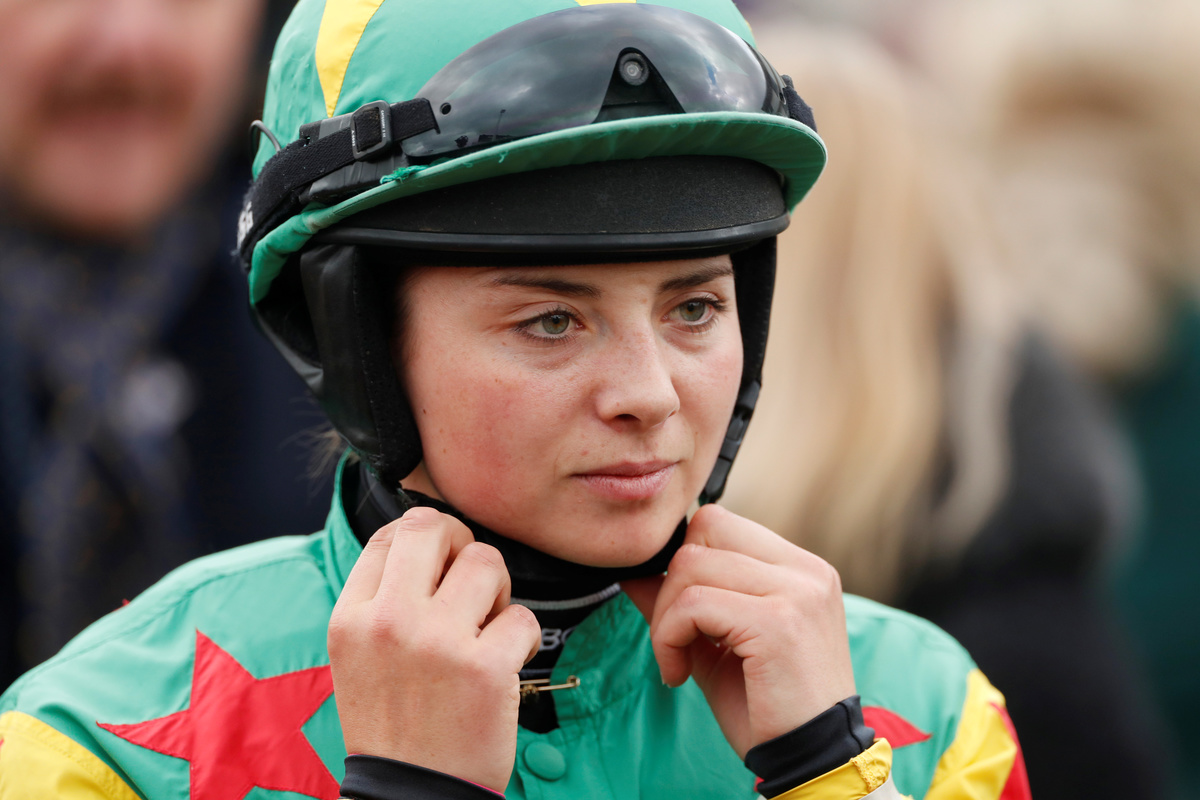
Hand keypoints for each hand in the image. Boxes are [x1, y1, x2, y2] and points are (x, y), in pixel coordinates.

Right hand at [327, 506, 540, 792]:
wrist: (409, 796)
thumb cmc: (393, 723)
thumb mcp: (359, 655)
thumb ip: (384, 597)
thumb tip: (429, 537)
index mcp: (352, 618)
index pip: (392, 532)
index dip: (428, 536)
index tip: (443, 560)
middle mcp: (389, 622)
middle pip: (435, 527)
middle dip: (463, 545)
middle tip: (472, 580)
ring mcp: (438, 643)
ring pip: (488, 563)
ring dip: (497, 592)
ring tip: (485, 629)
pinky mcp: (486, 669)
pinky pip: (523, 616)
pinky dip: (521, 638)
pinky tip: (503, 664)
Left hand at [622, 504, 855, 757]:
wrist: (812, 764)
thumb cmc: (769, 710)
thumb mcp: (717, 647)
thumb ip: (682, 604)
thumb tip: (635, 573)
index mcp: (800, 569)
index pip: (719, 523)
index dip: (684, 561)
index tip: (678, 615)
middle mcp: (805, 571)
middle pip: (705, 530)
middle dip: (670, 583)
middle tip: (672, 638)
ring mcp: (796, 592)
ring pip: (691, 565)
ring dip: (666, 618)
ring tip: (676, 660)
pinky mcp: (778, 622)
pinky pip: (693, 605)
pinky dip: (669, 639)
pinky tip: (678, 674)